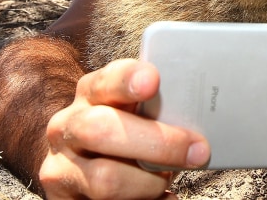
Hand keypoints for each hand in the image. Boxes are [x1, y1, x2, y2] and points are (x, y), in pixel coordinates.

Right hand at [39, 59, 210, 198]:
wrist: (86, 173)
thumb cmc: (129, 135)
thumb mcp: (138, 114)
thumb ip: (158, 108)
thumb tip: (204, 115)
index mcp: (91, 94)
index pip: (106, 81)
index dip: (127, 80)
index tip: (153, 82)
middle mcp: (68, 127)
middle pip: (102, 130)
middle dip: (158, 143)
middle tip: (198, 152)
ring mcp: (62, 167)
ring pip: (107, 179)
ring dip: (151, 183)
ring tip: (167, 179)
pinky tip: (164, 199)